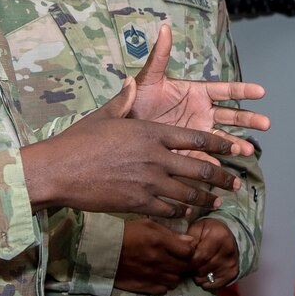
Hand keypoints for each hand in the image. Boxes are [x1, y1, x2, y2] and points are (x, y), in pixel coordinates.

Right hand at [21, 80, 241, 217]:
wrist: (59, 170)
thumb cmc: (79, 141)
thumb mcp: (105, 116)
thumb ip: (124, 100)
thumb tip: (132, 81)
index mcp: (152, 133)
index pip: (196, 138)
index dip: (219, 145)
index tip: (233, 149)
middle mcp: (156, 158)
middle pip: (200, 168)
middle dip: (221, 177)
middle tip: (234, 183)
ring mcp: (149, 182)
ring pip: (189, 194)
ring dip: (207, 199)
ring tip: (219, 202)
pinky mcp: (138, 203)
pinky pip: (169, 210)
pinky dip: (182, 212)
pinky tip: (189, 213)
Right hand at [113, 219, 194, 294]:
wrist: (102, 250)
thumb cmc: (125, 233)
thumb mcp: (148, 225)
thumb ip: (170, 234)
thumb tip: (190, 241)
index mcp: (160, 242)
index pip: (189, 252)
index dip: (189, 251)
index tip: (184, 249)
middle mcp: (159, 261)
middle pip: (184, 267)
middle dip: (184, 263)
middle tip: (177, 259)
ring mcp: (152, 276)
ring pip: (175, 280)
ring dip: (174, 274)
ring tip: (167, 268)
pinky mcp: (144, 286)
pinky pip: (163, 290)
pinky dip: (164, 284)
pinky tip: (158, 276)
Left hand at [130, 23, 269, 152]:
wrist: (122, 128)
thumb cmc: (136, 99)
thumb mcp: (148, 78)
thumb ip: (160, 56)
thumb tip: (165, 27)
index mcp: (197, 93)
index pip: (225, 91)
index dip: (243, 91)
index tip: (261, 91)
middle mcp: (202, 112)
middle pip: (232, 115)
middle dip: (249, 119)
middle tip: (266, 123)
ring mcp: (198, 132)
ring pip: (223, 137)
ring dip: (237, 143)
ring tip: (248, 151)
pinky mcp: (189, 150)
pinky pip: (205, 156)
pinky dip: (215, 162)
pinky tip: (223, 168)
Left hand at [186, 218, 238, 291]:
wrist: (229, 236)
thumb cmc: (209, 231)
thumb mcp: (197, 228)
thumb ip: (189, 239)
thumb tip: (183, 253)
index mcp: (219, 236)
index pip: (200, 257)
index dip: (187, 262)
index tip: (182, 261)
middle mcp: (228, 250)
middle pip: (201, 269)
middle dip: (191, 269)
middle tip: (189, 263)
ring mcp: (231, 263)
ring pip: (205, 278)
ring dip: (197, 275)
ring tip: (197, 266)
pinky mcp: (233, 273)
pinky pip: (213, 285)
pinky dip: (205, 281)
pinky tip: (204, 272)